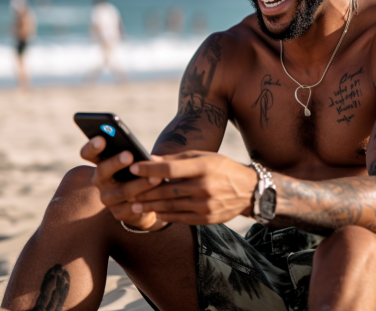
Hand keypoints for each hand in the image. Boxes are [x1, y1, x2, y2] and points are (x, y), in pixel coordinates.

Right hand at [80, 136, 166, 230]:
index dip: (92, 146)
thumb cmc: (138, 171)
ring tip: (156, 178)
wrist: (143, 199)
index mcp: (101, 162)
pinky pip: (132, 208)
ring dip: (139, 184)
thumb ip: (135, 153)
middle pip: (102, 171)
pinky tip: (156, 197)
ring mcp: (108, 198)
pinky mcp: (119, 213)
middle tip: (129, 155)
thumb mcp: (136, 159)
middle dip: (115, 162)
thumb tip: (146, 154)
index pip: (89, 153)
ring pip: (122, 191)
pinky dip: (145, 201)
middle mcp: (100, 180)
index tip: (102, 139)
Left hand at [129, 151, 257, 224]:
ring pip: (171, 206)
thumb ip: (177, 160)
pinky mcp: (207, 218)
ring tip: (135, 205)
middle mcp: (204, 186)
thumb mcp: (204, 157)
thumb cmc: (222, 168)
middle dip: (145, 191)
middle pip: (167, 190)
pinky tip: (155, 213)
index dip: (149, 169)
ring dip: (151, 206)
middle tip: (127, 191)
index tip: (133, 168)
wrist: (248, 190)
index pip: (170, 169)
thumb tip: (151, 159)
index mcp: (203, 167)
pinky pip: (181, 218)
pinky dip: (166, 216)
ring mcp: (206, 205)